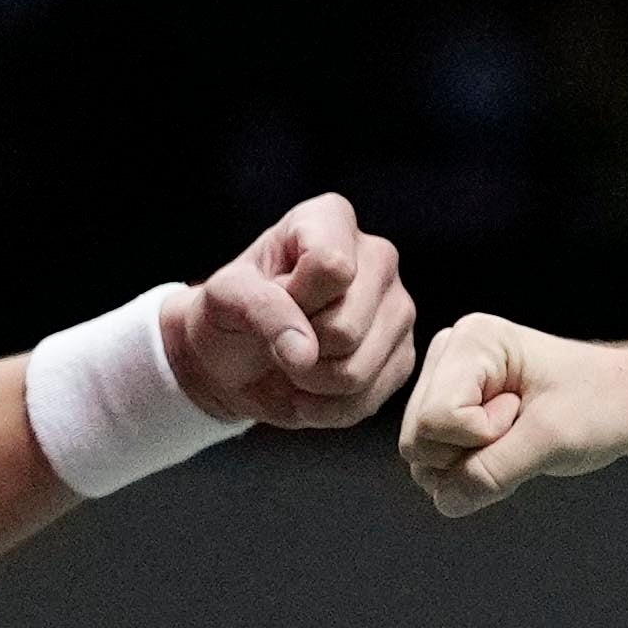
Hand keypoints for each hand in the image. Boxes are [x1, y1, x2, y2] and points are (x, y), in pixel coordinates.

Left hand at [160, 194, 415, 429]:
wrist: (236, 360)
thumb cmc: (230, 316)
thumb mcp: (224, 299)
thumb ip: (261, 310)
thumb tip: (305, 354)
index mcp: (331, 220)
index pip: (331, 266)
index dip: (295, 300)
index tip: (274, 300)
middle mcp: (377, 257)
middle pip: (346, 325)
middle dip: (301, 348)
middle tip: (280, 342)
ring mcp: (398, 308)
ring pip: (358, 368)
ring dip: (311, 383)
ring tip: (294, 366)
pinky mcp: (403, 356)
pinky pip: (368, 398)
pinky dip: (328, 406)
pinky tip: (312, 388)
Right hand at [400, 313, 627, 516]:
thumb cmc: (603, 405)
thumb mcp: (551, 440)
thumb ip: (491, 472)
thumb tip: (443, 501)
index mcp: (471, 340)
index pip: (437, 419)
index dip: (483, 435)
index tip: (526, 412)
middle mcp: (449, 355)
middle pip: (418, 440)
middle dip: (473, 452)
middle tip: (523, 425)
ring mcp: (448, 385)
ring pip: (422, 457)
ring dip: (474, 463)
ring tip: (519, 434)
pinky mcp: (454, 414)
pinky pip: (436, 465)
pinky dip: (474, 469)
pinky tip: (509, 445)